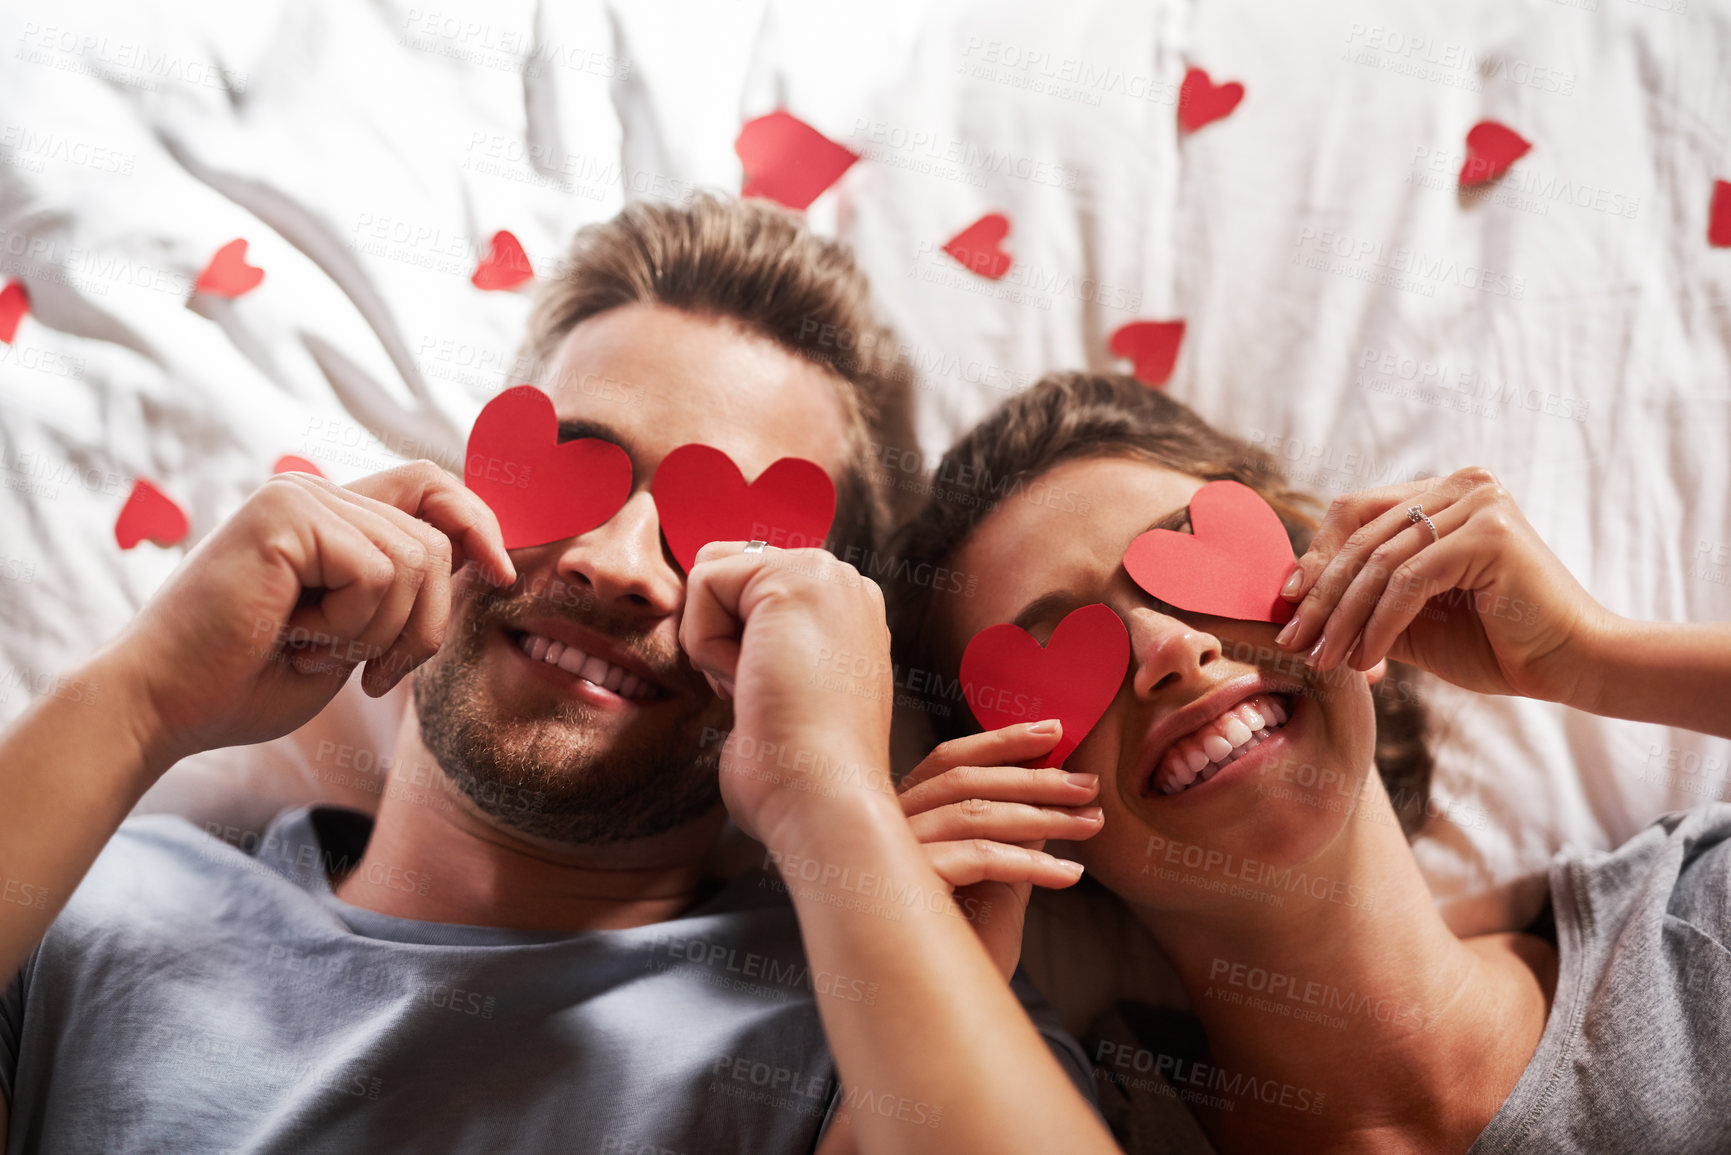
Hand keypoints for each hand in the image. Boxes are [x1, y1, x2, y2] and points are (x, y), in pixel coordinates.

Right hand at [111, 462, 514, 770]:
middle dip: (424, 625)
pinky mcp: (287, 514)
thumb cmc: (248, 682)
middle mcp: (315, 493)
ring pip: (417, 561)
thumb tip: (483, 559)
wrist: (164, 706)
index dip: (478, 521)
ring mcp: (300, 496)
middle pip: (436, 542)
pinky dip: (352, 626)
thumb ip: (403, 592)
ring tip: (315, 649)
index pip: (431, 487)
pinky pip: (379, 573)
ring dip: (381, 632)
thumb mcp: (353, 634)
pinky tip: (295, 636)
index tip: (501, 573)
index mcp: (328, 517)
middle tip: (373, 674)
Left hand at [678, 542, 895, 845]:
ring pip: (712, 575)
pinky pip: (702, 584)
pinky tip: (751, 680)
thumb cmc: (798, 775)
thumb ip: (766, 652)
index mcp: (846, 613)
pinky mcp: (793, 579)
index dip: (732, 641)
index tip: (765, 693)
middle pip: (727, 571)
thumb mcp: (784, 697)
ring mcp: (826, 576)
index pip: (749, 588)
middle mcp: (843, 585)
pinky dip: (706, 643)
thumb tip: (730, 652)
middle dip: (718, 632)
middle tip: (758, 690)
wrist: (822, 798)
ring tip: (758, 686)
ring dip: (712, 640)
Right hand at [899, 722, 1101, 978]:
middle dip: (1035, 777)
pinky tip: (1070, 875)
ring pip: (975, 814)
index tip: (1054, 731)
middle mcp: (885, 827)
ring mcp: (891, 854)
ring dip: (1043, 817)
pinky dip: (1031, 863)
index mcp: (900, 816)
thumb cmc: (957, 945)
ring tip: (1091, 824)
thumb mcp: (988, 880)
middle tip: (1090, 785)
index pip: (949, 760)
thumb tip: (1046, 797)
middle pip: (966, 780)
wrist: (927, 1011)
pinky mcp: (909, 885)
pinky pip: (980, 858)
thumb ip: (1005, 836)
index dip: (1002, 741)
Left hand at [1275, 467, 1611, 701]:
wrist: (1571, 667)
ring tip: (1324, 661)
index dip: (1316, 556)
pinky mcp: (1489, 532)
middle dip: (1320, 596)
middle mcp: (1463, 484)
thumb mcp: (1411, 617)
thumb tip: (1292, 597)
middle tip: (1293, 642)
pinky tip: (1365, 659)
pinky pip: (1409, 580)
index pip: (1356, 512)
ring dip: (1343, 617)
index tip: (1287, 605)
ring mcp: (1478, 502)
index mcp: (1445, 492)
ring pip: (1380, 562)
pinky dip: (1379, 623)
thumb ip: (1363, 598)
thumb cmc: (1496, 644)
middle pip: (1361, 535)